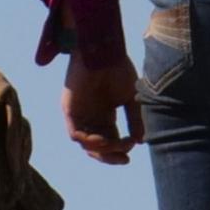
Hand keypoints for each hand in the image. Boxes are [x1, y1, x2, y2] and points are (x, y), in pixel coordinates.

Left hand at [63, 44, 143, 167]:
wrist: (103, 51)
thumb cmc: (117, 68)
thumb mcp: (131, 98)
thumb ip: (134, 119)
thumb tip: (140, 141)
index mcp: (105, 113)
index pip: (110, 139)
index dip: (120, 148)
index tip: (132, 147)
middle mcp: (91, 116)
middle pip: (98, 147)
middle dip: (111, 156)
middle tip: (124, 159)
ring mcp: (79, 114)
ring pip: (86, 144)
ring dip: (101, 150)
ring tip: (115, 144)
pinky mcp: (69, 110)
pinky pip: (75, 134)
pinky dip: (88, 141)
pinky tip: (101, 140)